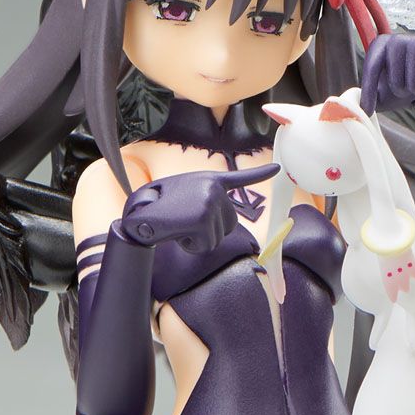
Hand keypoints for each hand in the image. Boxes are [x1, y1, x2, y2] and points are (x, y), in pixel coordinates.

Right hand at [121, 164, 278, 251]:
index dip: (259, 175)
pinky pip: (204, 245)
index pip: (239, 178)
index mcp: (209, 180)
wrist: (136, 213)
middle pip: (228, 224)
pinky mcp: (202, 220)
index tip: (278, 169)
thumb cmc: (156, 207)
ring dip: (197, 239)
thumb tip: (217, 218)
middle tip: (183, 222)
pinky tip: (177, 234)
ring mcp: (210, 203)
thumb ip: (204, 201)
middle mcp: (213, 189)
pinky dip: (191, 246)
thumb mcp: (184, 194)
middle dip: (208, 231)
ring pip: (216, 238)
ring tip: (177, 225)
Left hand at [360, 34, 414, 115]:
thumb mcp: (385, 93)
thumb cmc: (408, 84)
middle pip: (395, 80)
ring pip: (412, 83)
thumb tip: (357, 108)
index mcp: (380, 44)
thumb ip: (370, 98)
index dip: (369, 93)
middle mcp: (398, 38)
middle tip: (409, 89)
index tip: (368, 112)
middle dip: (402, 93)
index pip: (372, 69)